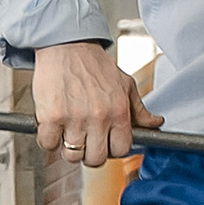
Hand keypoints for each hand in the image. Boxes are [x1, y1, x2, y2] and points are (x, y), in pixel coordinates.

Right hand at [30, 40, 139, 165]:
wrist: (67, 45)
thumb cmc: (94, 64)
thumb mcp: (124, 84)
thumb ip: (139, 109)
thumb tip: (155, 123)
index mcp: (118, 111)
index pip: (121, 150)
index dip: (111, 150)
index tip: (104, 144)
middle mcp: (98, 117)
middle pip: (96, 159)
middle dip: (89, 153)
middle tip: (84, 140)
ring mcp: (74, 118)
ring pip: (72, 156)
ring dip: (68, 148)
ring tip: (68, 132)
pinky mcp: (51, 117)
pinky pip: (48, 144)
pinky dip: (48, 139)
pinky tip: (53, 126)